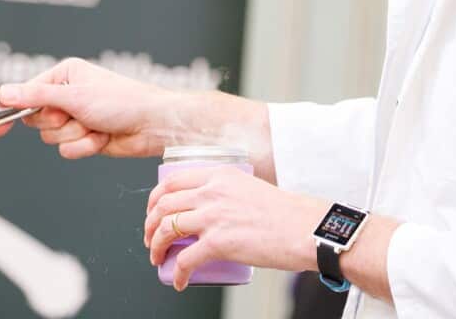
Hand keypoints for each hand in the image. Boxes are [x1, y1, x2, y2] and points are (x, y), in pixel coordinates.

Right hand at [0, 58, 173, 158]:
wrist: (153, 126)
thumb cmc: (122, 101)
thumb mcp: (75, 97)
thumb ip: (36, 96)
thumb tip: (3, 93)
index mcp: (64, 75)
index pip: (26, 93)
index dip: (11, 109)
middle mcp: (67, 95)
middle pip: (36, 119)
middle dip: (57, 123)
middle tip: (76, 115)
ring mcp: (76, 117)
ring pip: (51, 138)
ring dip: (74, 136)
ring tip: (96, 126)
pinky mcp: (84, 137)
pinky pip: (68, 150)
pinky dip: (85, 146)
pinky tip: (103, 138)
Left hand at [144, 166, 328, 289]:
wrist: (306, 229)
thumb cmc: (285, 213)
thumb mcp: (250, 188)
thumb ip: (228, 193)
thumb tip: (210, 209)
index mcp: (219, 175)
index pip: (172, 180)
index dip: (155, 198)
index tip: (153, 211)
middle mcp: (212, 191)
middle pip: (164, 204)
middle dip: (149, 223)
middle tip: (150, 237)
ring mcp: (214, 216)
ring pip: (167, 229)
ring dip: (155, 246)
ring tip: (158, 258)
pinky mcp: (219, 242)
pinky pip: (186, 259)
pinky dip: (177, 273)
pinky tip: (179, 280)